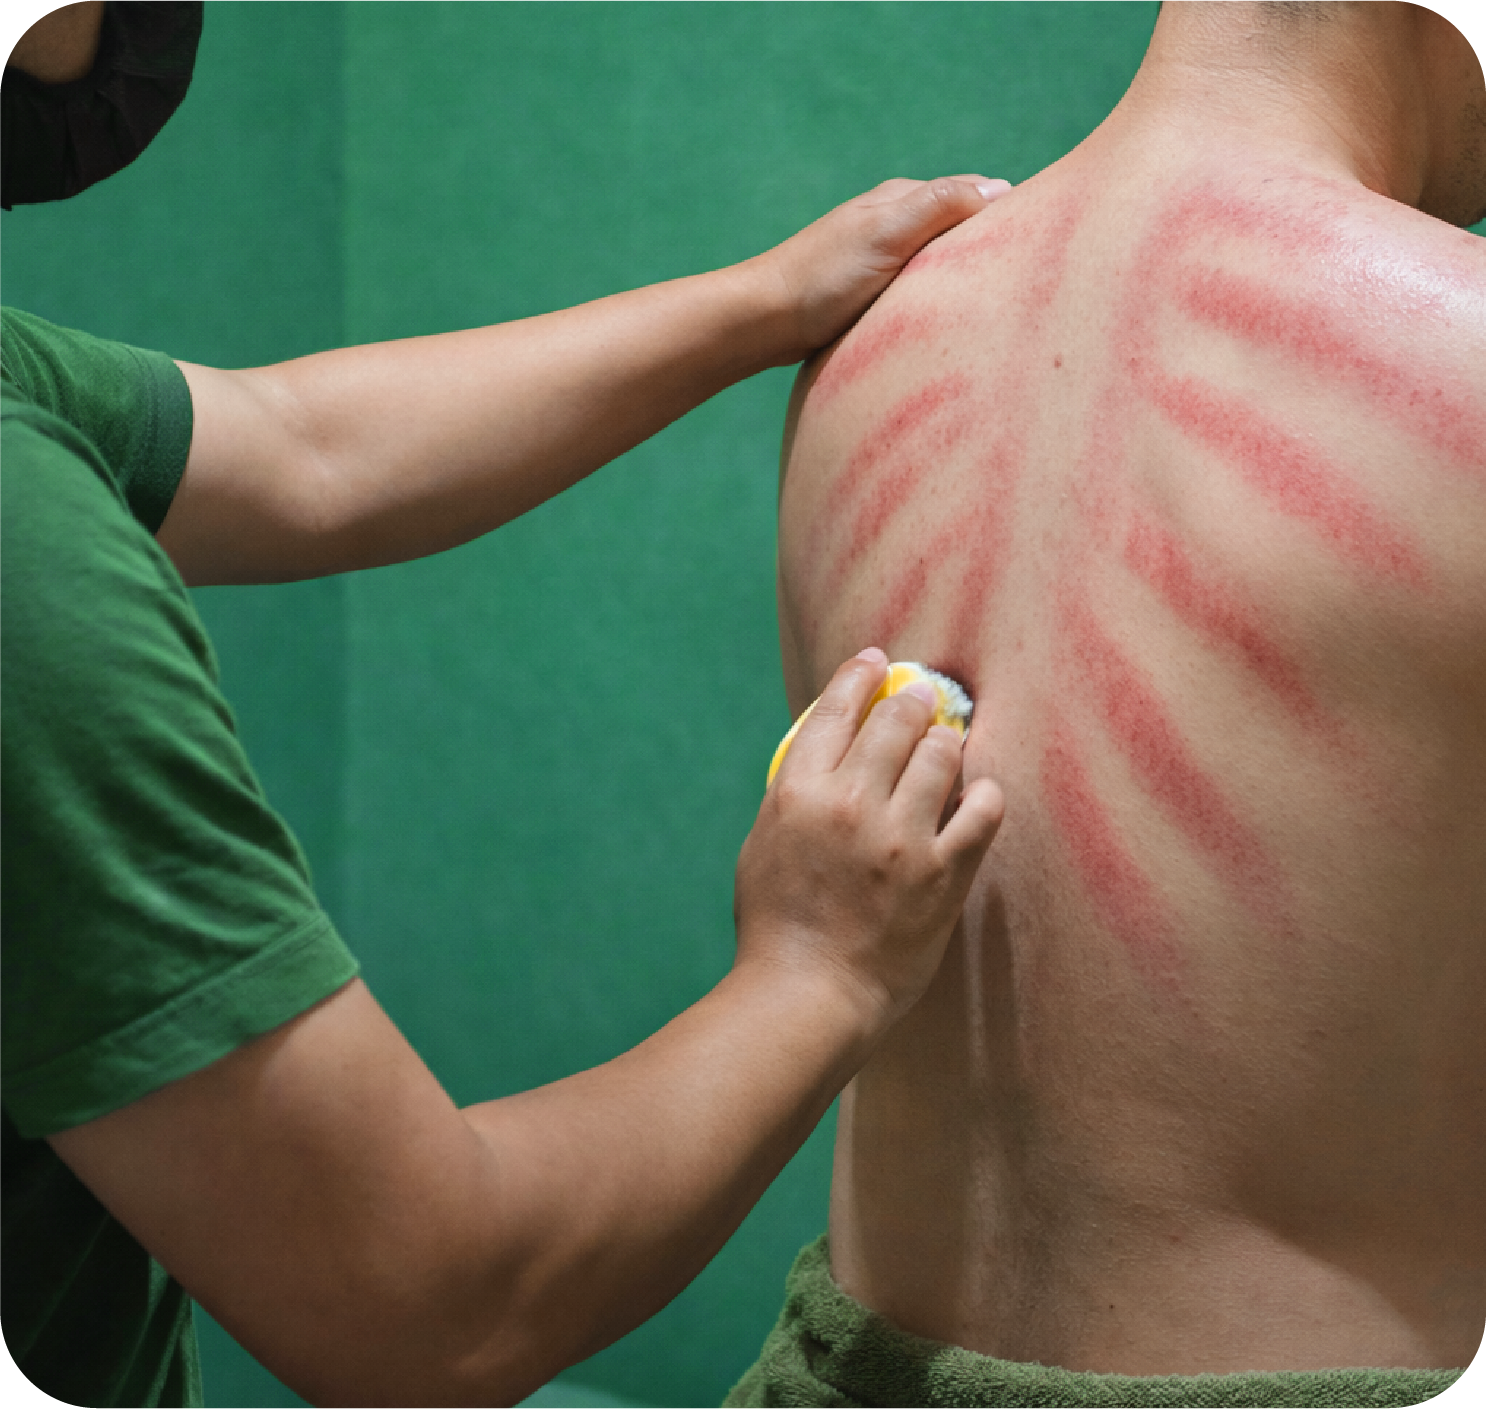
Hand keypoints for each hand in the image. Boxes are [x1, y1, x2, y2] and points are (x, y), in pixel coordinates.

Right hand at [734, 647, 1004, 1031]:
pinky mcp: (944, 874)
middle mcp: (852, 803)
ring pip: (944, 754)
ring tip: (949, 746)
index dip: (861, 675)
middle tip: (926, 697)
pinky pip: (984, 810)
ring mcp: (902, 838)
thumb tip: (826, 757)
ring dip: (948, 743)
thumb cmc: (774, 925)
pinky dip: (985, 794)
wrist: (808, 995)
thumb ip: (795, 796)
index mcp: (799, 792)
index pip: (837, 708)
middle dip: (915, 699)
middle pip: (898, 720)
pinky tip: (980, 795)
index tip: (876, 662)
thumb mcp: (763, 843)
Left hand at [745, 175, 1012, 362]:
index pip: (975, 197)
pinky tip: (949, 324)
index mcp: (904, 200)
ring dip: (965, 280)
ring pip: (941, 265)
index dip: (1009, 217)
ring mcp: (883, 261)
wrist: (762, 322)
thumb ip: (941, 206)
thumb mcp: (887, 234)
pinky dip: (941, 302)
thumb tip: (1003, 189)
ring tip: (996, 307)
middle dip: (991, 250)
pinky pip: (920, 293)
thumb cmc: (823, 279)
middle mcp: (895, 225)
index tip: (1043, 245)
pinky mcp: (870, 296)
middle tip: (1030, 285)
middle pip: (960, 231)